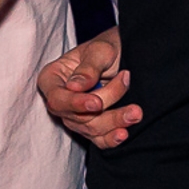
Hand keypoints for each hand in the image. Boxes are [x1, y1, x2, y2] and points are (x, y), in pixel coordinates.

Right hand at [39, 29, 138, 147]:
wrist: (122, 54)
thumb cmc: (106, 48)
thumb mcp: (99, 50)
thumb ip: (88, 68)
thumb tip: (75, 87)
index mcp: (52, 79)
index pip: (57, 99)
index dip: (75, 104)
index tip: (97, 103)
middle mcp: (61, 100)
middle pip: (77, 116)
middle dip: (105, 110)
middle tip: (130, 99)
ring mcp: (74, 116)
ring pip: (91, 128)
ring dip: (115, 122)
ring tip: (136, 112)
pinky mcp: (91, 126)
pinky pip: (98, 139)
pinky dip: (111, 138)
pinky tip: (123, 134)